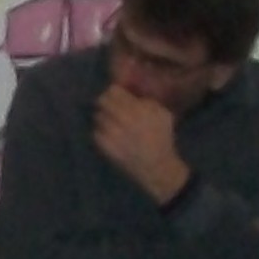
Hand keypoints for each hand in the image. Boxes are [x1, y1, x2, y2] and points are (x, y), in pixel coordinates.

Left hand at [92, 85, 191, 204]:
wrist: (156, 167)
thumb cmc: (162, 138)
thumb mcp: (163, 113)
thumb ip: (147, 101)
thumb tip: (131, 93)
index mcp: (137, 109)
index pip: (114, 91)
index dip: (114, 92)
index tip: (117, 96)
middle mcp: (123, 119)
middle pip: (102, 101)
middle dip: (106, 103)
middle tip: (111, 108)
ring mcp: (112, 133)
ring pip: (98, 116)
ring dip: (104, 118)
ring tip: (113, 124)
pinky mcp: (105, 146)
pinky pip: (96, 132)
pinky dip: (101, 133)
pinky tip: (111, 136)